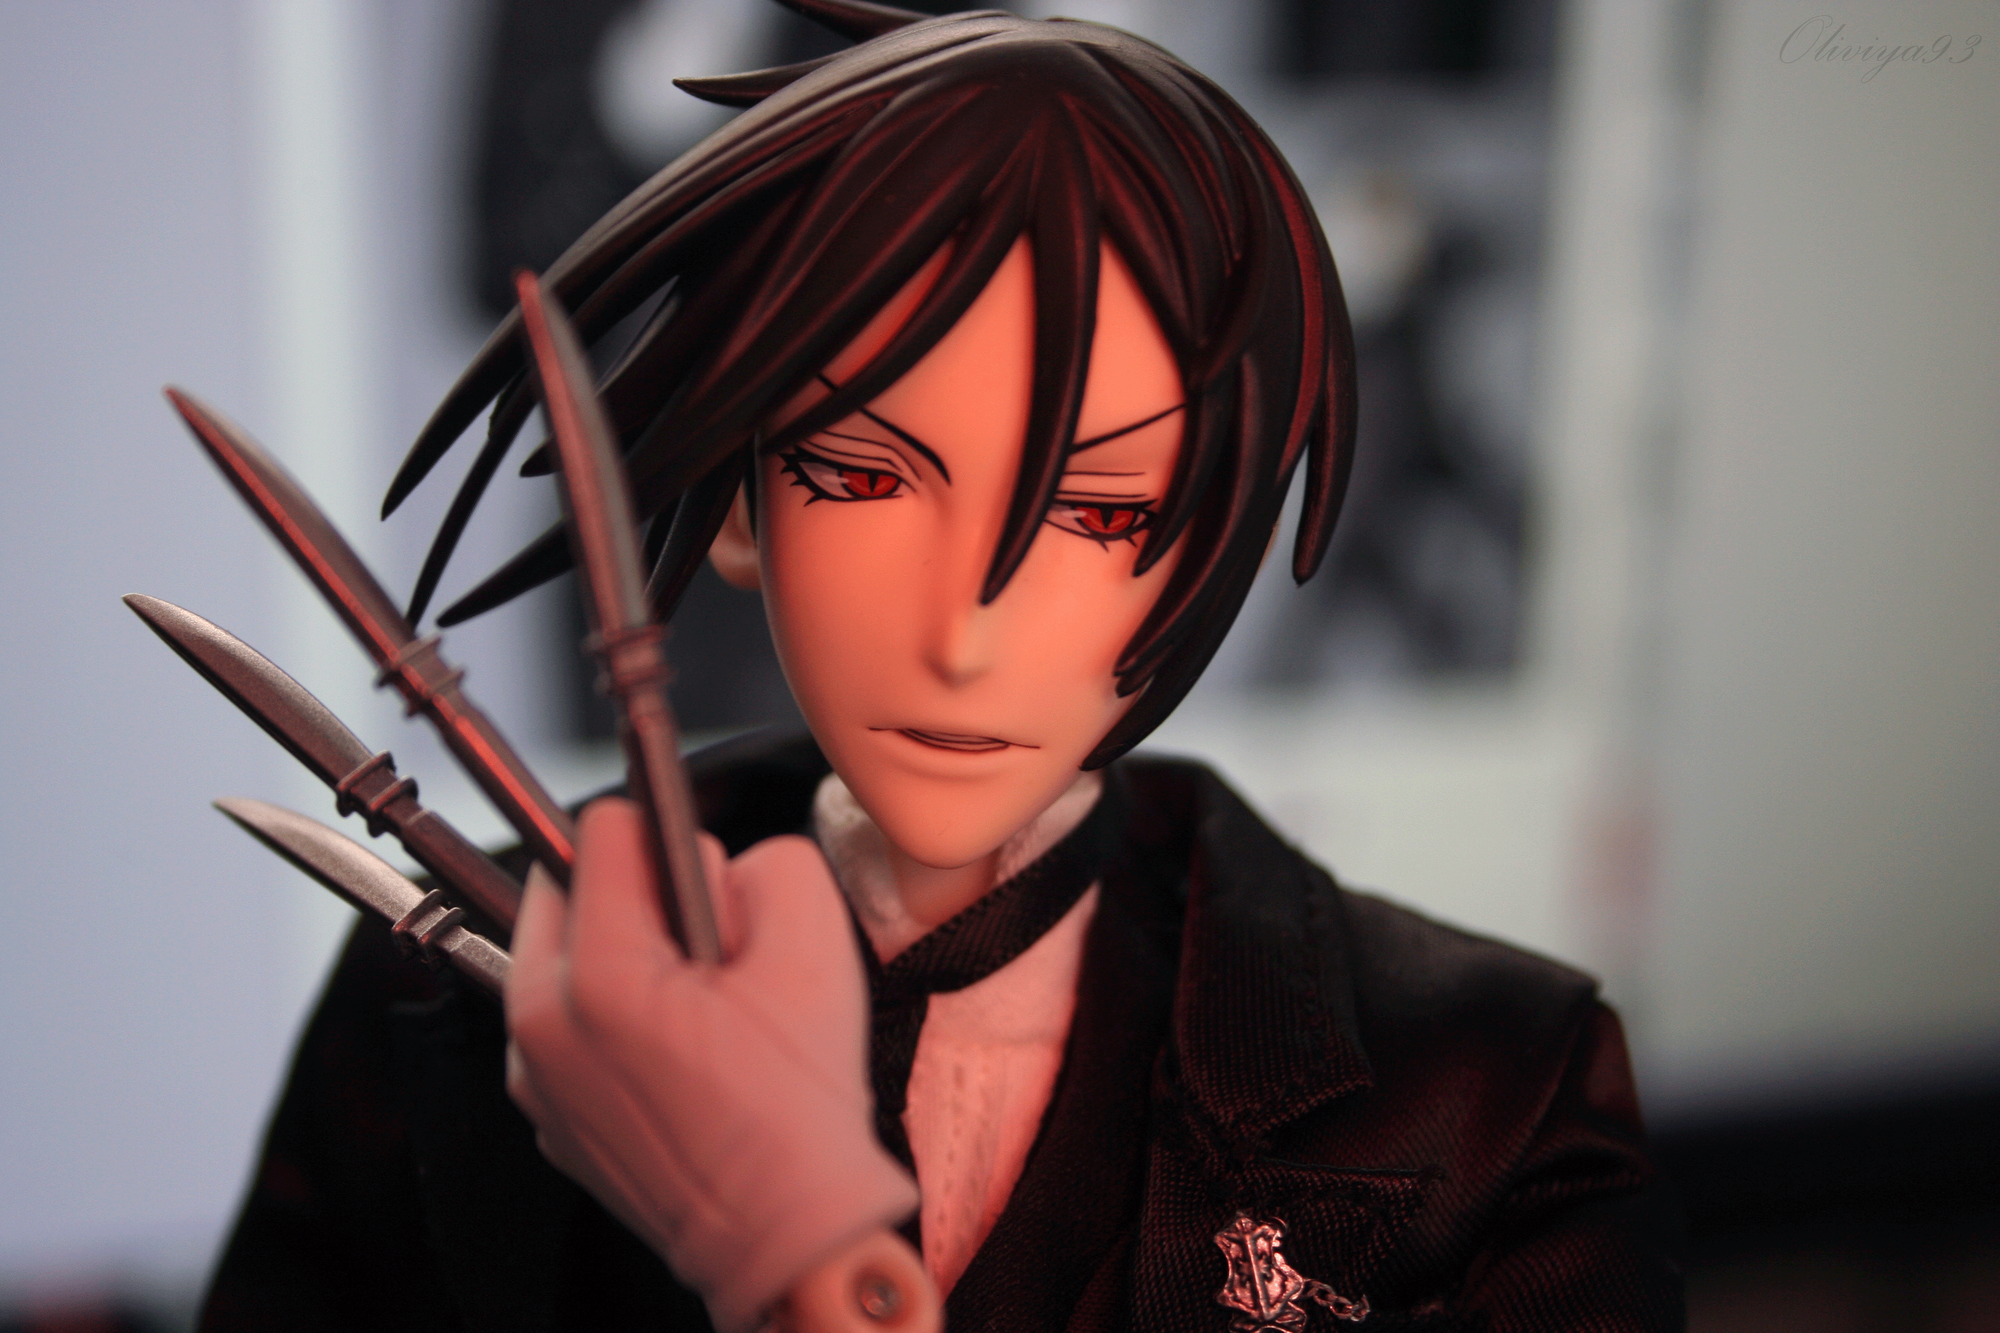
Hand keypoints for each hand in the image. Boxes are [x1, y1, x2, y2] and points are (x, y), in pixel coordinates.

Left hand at [505, 798, 921, 1332]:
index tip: (708, 887)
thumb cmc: (798, 1106)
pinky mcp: (546, 1116)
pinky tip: (678, 1059)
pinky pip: (567, 1023)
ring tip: (697, 1013)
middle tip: (708, 953)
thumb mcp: (817, 944)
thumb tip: (718, 859)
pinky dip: (612, 1020)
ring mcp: (534, 1078)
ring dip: (622, 955)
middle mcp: (540, 1023)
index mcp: (597, 975)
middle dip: (637, 895)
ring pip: (564, 954)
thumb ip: (768, 861)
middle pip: (566, 886)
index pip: (602, 827)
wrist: (786, 1238)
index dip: (671, 840)